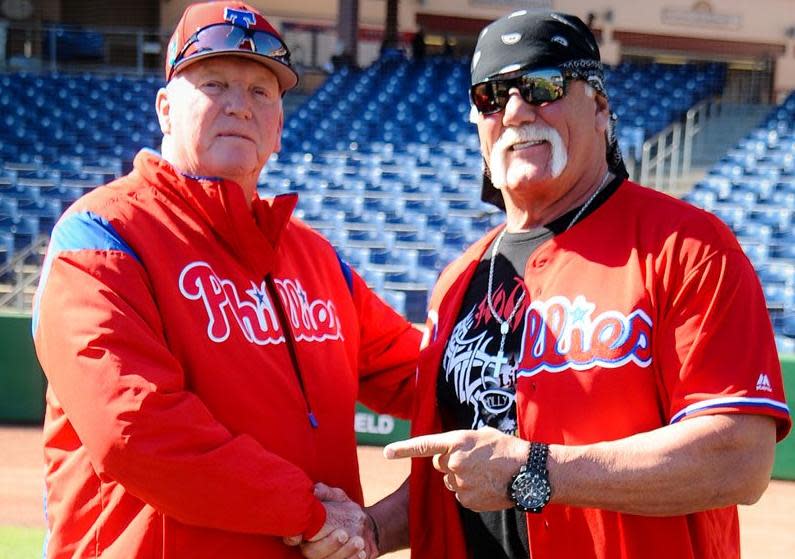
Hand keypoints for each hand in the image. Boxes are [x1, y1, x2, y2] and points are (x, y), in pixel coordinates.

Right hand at [284, 483, 378, 558]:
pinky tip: (362, 553)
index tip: (298, 536)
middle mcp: (312, 547)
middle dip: (329, 545)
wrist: (366, 526)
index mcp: (307, 531)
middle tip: (343, 534)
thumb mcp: (336, 497)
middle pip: (313, 553)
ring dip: (345, 553)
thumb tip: (314, 491)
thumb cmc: (345, 509)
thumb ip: (325, 492)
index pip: (292, 537)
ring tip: (359, 541)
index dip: (292, 538)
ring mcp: (326, 558)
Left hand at [384, 427, 529, 511]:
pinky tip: (485, 485)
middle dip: (450, 462)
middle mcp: (454, 462)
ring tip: (483, 473)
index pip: (424, 445)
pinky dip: (469, 491)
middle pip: (439, 464)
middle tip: (473, 460)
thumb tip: (451, 451)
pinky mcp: (466, 499)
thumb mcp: (481, 435)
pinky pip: (459, 495)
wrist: (528, 471)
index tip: (386, 452)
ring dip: (461, 477)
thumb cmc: (506, 448)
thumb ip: (460, 441)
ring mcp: (459, 483)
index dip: (403, 449)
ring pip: (450, 481)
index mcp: (456, 441)